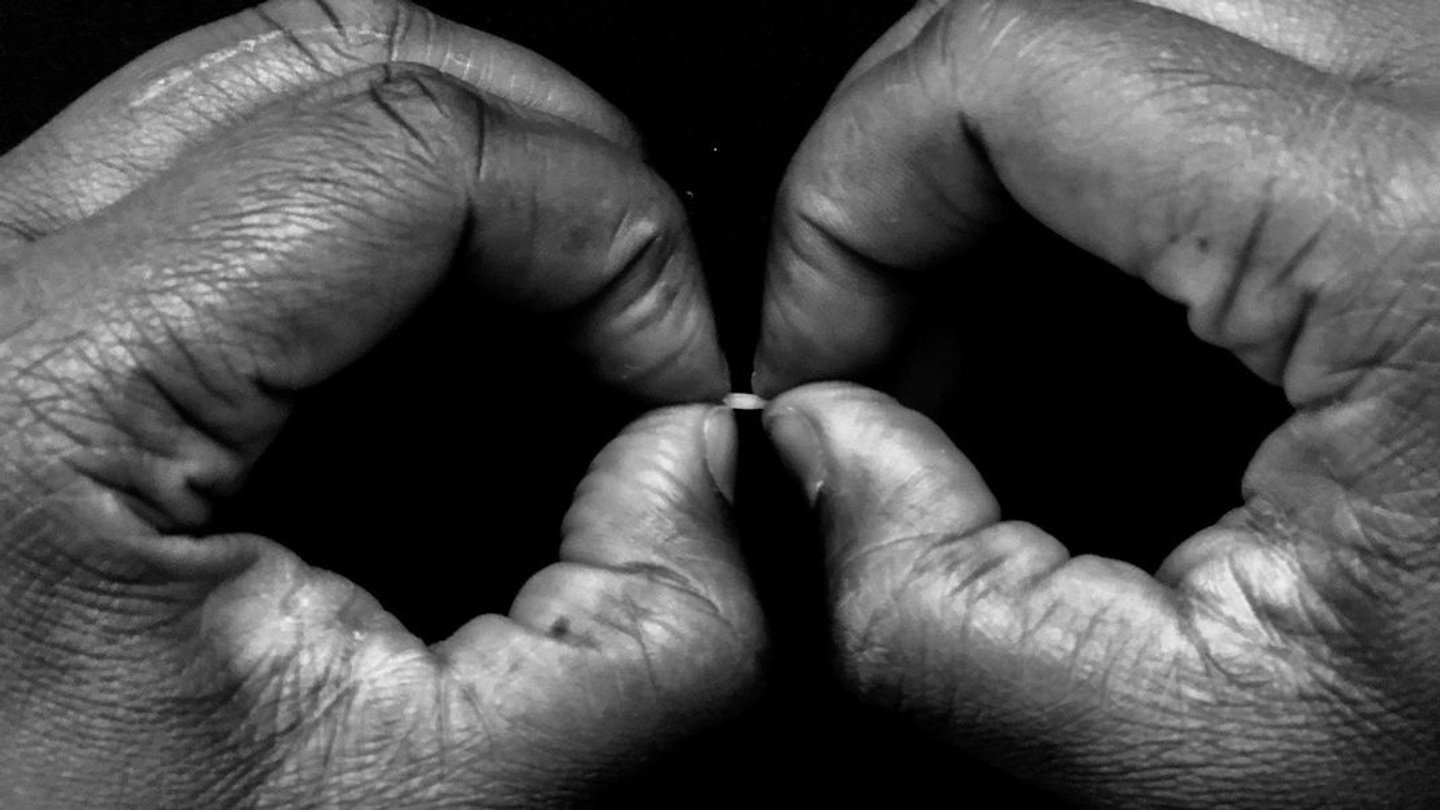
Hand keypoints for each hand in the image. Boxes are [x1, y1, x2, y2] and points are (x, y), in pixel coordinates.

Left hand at [0, 0, 760, 805]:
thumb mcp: (436, 804)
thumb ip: (651, 636)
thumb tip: (696, 458)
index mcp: (42, 387)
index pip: (413, 147)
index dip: (612, 233)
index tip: (671, 368)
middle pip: (339, 56)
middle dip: (553, 158)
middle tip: (632, 308)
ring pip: (274, 84)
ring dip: (467, 170)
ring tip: (551, 313)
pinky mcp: (16, 309)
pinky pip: (219, 159)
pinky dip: (374, 211)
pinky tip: (438, 325)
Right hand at [757, 0, 1439, 804]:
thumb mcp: (1203, 745)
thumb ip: (942, 616)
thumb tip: (819, 446)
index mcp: (1421, 233)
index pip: (1005, 62)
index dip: (843, 203)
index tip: (822, 354)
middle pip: (1051, 0)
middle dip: (905, 166)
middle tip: (887, 339)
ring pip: (1130, 11)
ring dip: (995, 150)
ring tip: (978, 317)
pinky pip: (1214, 57)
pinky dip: (1090, 154)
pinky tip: (1085, 291)